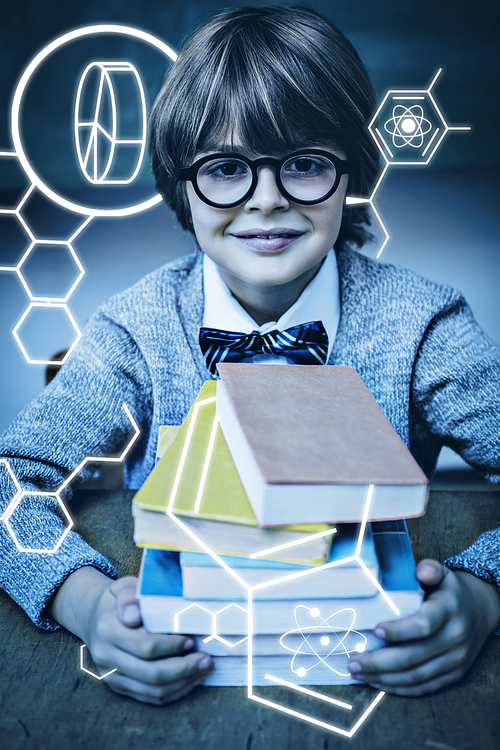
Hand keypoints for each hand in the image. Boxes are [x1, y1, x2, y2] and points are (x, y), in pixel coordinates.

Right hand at [49, 568, 213, 704]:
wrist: (93, 617)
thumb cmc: (117, 600)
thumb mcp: (123, 588)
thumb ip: (130, 597)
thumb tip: (134, 615)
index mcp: (108, 629)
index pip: (145, 645)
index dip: (171, 646)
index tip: (192, 640)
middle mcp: (106, 656)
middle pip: (150, 673)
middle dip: (183, 669)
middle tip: (207, 660)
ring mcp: (110, 675)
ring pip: (151, 689)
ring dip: (182, 683)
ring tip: (203, 671)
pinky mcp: (117, 686)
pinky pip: (147, 697)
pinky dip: (172, 692)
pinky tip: (190, 681)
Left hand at [348, 559, 499, 695]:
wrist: (481, 610)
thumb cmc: (450, 591)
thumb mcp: (444, 573)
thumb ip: (431, 569)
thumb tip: (421, 571)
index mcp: (449, 610)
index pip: (424, 624)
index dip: (400, 630)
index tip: (375, 630)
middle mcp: (454, 637)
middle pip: (414, 656)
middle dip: (380, 662)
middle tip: (353, 662)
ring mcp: (455, 659)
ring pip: (416, 676)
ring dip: (384, 678)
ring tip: (358, 673)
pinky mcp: (454, 674)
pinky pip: (425, 687)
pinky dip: (399, 688)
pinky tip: (378, 681)